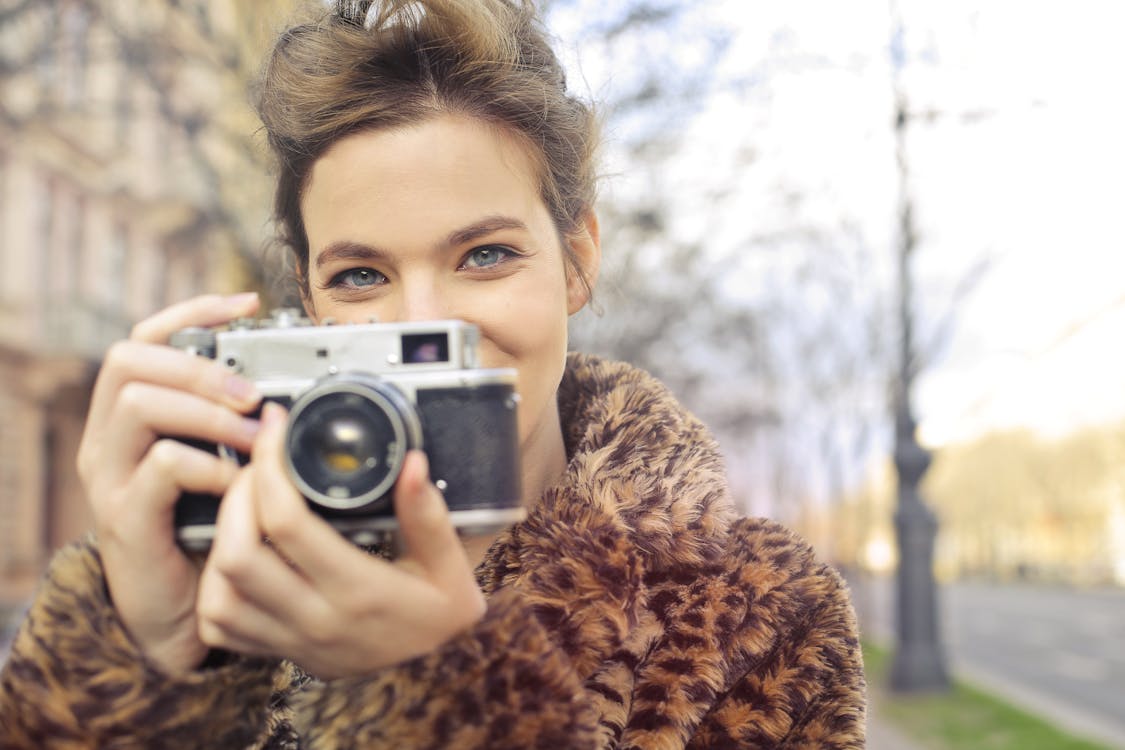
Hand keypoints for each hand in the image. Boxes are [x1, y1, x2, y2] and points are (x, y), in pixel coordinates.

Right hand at [76, 293, 262, 674]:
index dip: (192, 311)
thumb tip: (286, 383)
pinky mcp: (125, 518)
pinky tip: (236, 482)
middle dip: (200, 365)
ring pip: (140, 404)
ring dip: (208, 411)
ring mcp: (111, 477)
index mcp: (130, 415)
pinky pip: (160, 467)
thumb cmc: (205, 530)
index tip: (246, 304)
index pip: (144, 338)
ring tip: (256, 434)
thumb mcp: (219, 464)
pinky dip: (207, 465)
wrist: (179, 613)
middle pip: (130, 360)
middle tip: (252, 392)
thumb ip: (234, 424)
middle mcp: (109, 438)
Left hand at [196, 403, 487, 679]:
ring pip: (219, 594)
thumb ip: (429, 515)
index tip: (276, 429)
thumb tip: (411, 463)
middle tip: (257, 463)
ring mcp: (293, 642)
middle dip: (234, 496)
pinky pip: (220, 628)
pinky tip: (238, 554)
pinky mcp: (281, 654)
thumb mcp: (451, 565)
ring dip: (220, 540)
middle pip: (236, 555)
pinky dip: (216, 587)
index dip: (271, 467)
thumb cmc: (442, 615)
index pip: (288, 524)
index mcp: (359, 590)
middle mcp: (317, 620)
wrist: (438, 675)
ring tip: (244, 503)